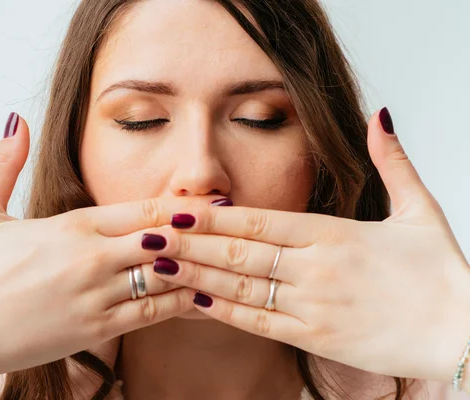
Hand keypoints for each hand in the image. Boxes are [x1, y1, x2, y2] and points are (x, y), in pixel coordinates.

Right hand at [0, 113, 218, 389]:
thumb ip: (4, 164)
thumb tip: (14, 120)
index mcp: (71, 225)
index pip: (143, 210)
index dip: (183, 207)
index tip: (214, 202)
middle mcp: (90, 257)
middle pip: (165, 239)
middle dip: (201, 235)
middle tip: (238, 231)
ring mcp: (95, 295)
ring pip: (165, 277)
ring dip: (198, 268)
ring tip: (231, 264)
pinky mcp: (93, 329)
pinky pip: (150, 315)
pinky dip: (179, 305)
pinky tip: (200, 299)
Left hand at [150, 108, 469, 382]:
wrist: (464, 334)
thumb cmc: (439, 273)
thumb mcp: (420, 209)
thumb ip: (392, 162)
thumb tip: (380, 116)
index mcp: (333, 233)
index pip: (259, 219)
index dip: (213, 214)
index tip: (177, 208)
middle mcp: (315, 267)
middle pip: (238, 251)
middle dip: (189, 242)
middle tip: (148, 233)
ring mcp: (312, 305)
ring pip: (240, 286)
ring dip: (195, 274)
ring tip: (156, 264)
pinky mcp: (316, 337)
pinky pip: (259, 322)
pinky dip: (224, 311)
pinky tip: (194, 300)